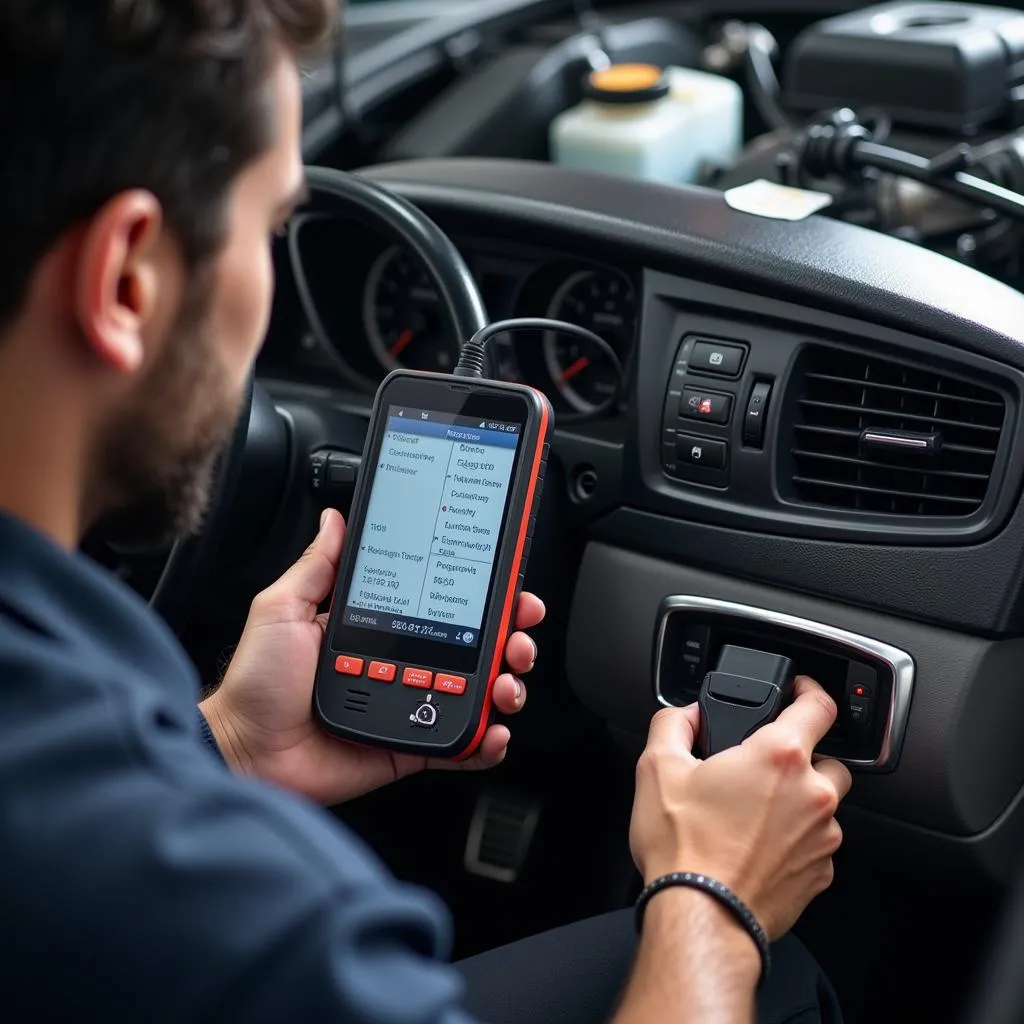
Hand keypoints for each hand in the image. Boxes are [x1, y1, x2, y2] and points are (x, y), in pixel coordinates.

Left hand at [200, 508, 544, 805]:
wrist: (243, 751)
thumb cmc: (256, 684)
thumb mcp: (283, 609)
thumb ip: (317, 567)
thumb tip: (336, 519)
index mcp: (378, 629)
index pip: (442, 604)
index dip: (480, 595)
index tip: (505, 585)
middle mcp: (401, 664)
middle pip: (473, 647)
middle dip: (509, 637)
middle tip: (518, 635)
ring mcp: (409, 704)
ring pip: (475, 693)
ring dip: (506, 684)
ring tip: (506, 682)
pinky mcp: (410, 747)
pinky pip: (458, 744)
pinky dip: (485, 741)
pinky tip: (493, 730)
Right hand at [628, 676, 851, 940]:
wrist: (701, 916)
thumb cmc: (684, 848)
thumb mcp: (657, 767)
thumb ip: (673, 724)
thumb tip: (685, 715)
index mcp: (779, 756)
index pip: (819, 705)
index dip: (810, 689)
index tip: (800, 690)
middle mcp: (812, 793)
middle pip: (830, 758)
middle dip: (804, 756)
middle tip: (767, 765)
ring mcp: (822, 837)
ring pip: (825, 804)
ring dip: (800, 800)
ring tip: (756, 811)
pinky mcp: (820, 873)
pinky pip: (817, 843)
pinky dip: (796, 838)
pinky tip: (759, 844)